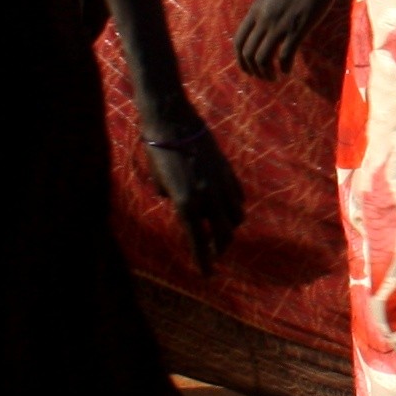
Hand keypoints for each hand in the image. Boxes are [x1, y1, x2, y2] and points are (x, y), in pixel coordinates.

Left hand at [142, 116, 244, 270]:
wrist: (172, 120)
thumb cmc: (157, 151)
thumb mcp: (160, 183)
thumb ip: (173, 199)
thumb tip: (181, 204)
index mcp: (186, 204)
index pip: (198, 242)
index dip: (202, 261)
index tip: (206, 274)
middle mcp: (207, 197)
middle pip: (223, 234)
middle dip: (218, 248)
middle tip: (212, 254)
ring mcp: (221, 182)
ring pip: (236, 216)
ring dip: (228, 227)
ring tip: (219, 230)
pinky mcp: (227, 169)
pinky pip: (238, 196)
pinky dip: (234, 206)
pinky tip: (226, 207)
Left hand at [235, 0, 341, 78]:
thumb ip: (265, 11)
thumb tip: (262, 28)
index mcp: (256, 9)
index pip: (239, 40)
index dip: (241, 59)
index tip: (249, 68)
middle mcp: (264, 19)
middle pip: (248, 53)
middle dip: (253, 70)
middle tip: (263, 76)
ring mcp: (280, 25)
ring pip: (262, 58)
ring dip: (266, 73)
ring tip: (273, 77)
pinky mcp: (297, 29)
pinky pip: (285, 56)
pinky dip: (284, 68)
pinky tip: (287, 70)